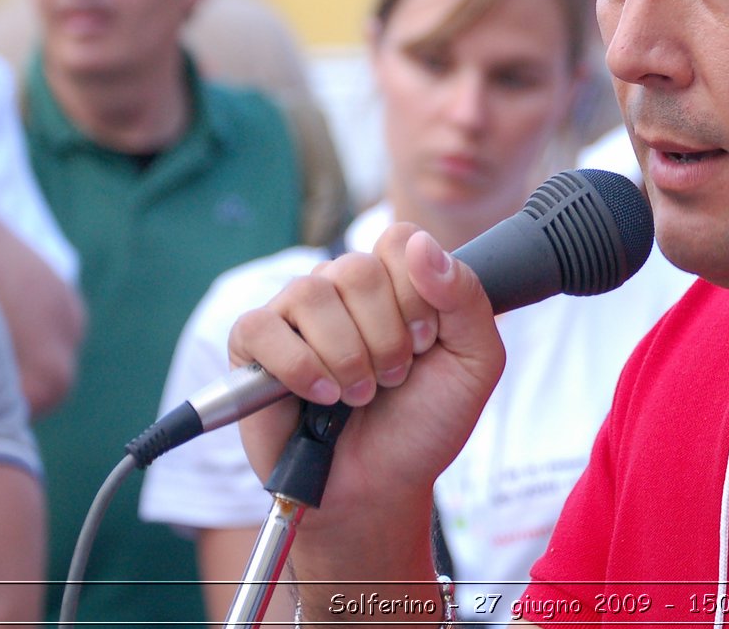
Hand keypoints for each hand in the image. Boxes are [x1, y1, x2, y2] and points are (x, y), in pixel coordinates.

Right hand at [231, 223, 503, 521]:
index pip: (398, 241)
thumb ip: (466, 297)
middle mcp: (342, 286)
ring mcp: (295, 312)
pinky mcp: (253, 346)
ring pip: (311, 293)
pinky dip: (297, 366)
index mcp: (394, 279)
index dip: (416, 295)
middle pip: (357, 269)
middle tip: (392, 378)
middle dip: (385, 338)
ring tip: (358, 394)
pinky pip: (261, 327)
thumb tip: (422, 244)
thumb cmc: (424, 423)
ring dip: (346, 357)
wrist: (381, 487)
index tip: (424, 344)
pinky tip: (320, 395)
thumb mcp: (475, 363)